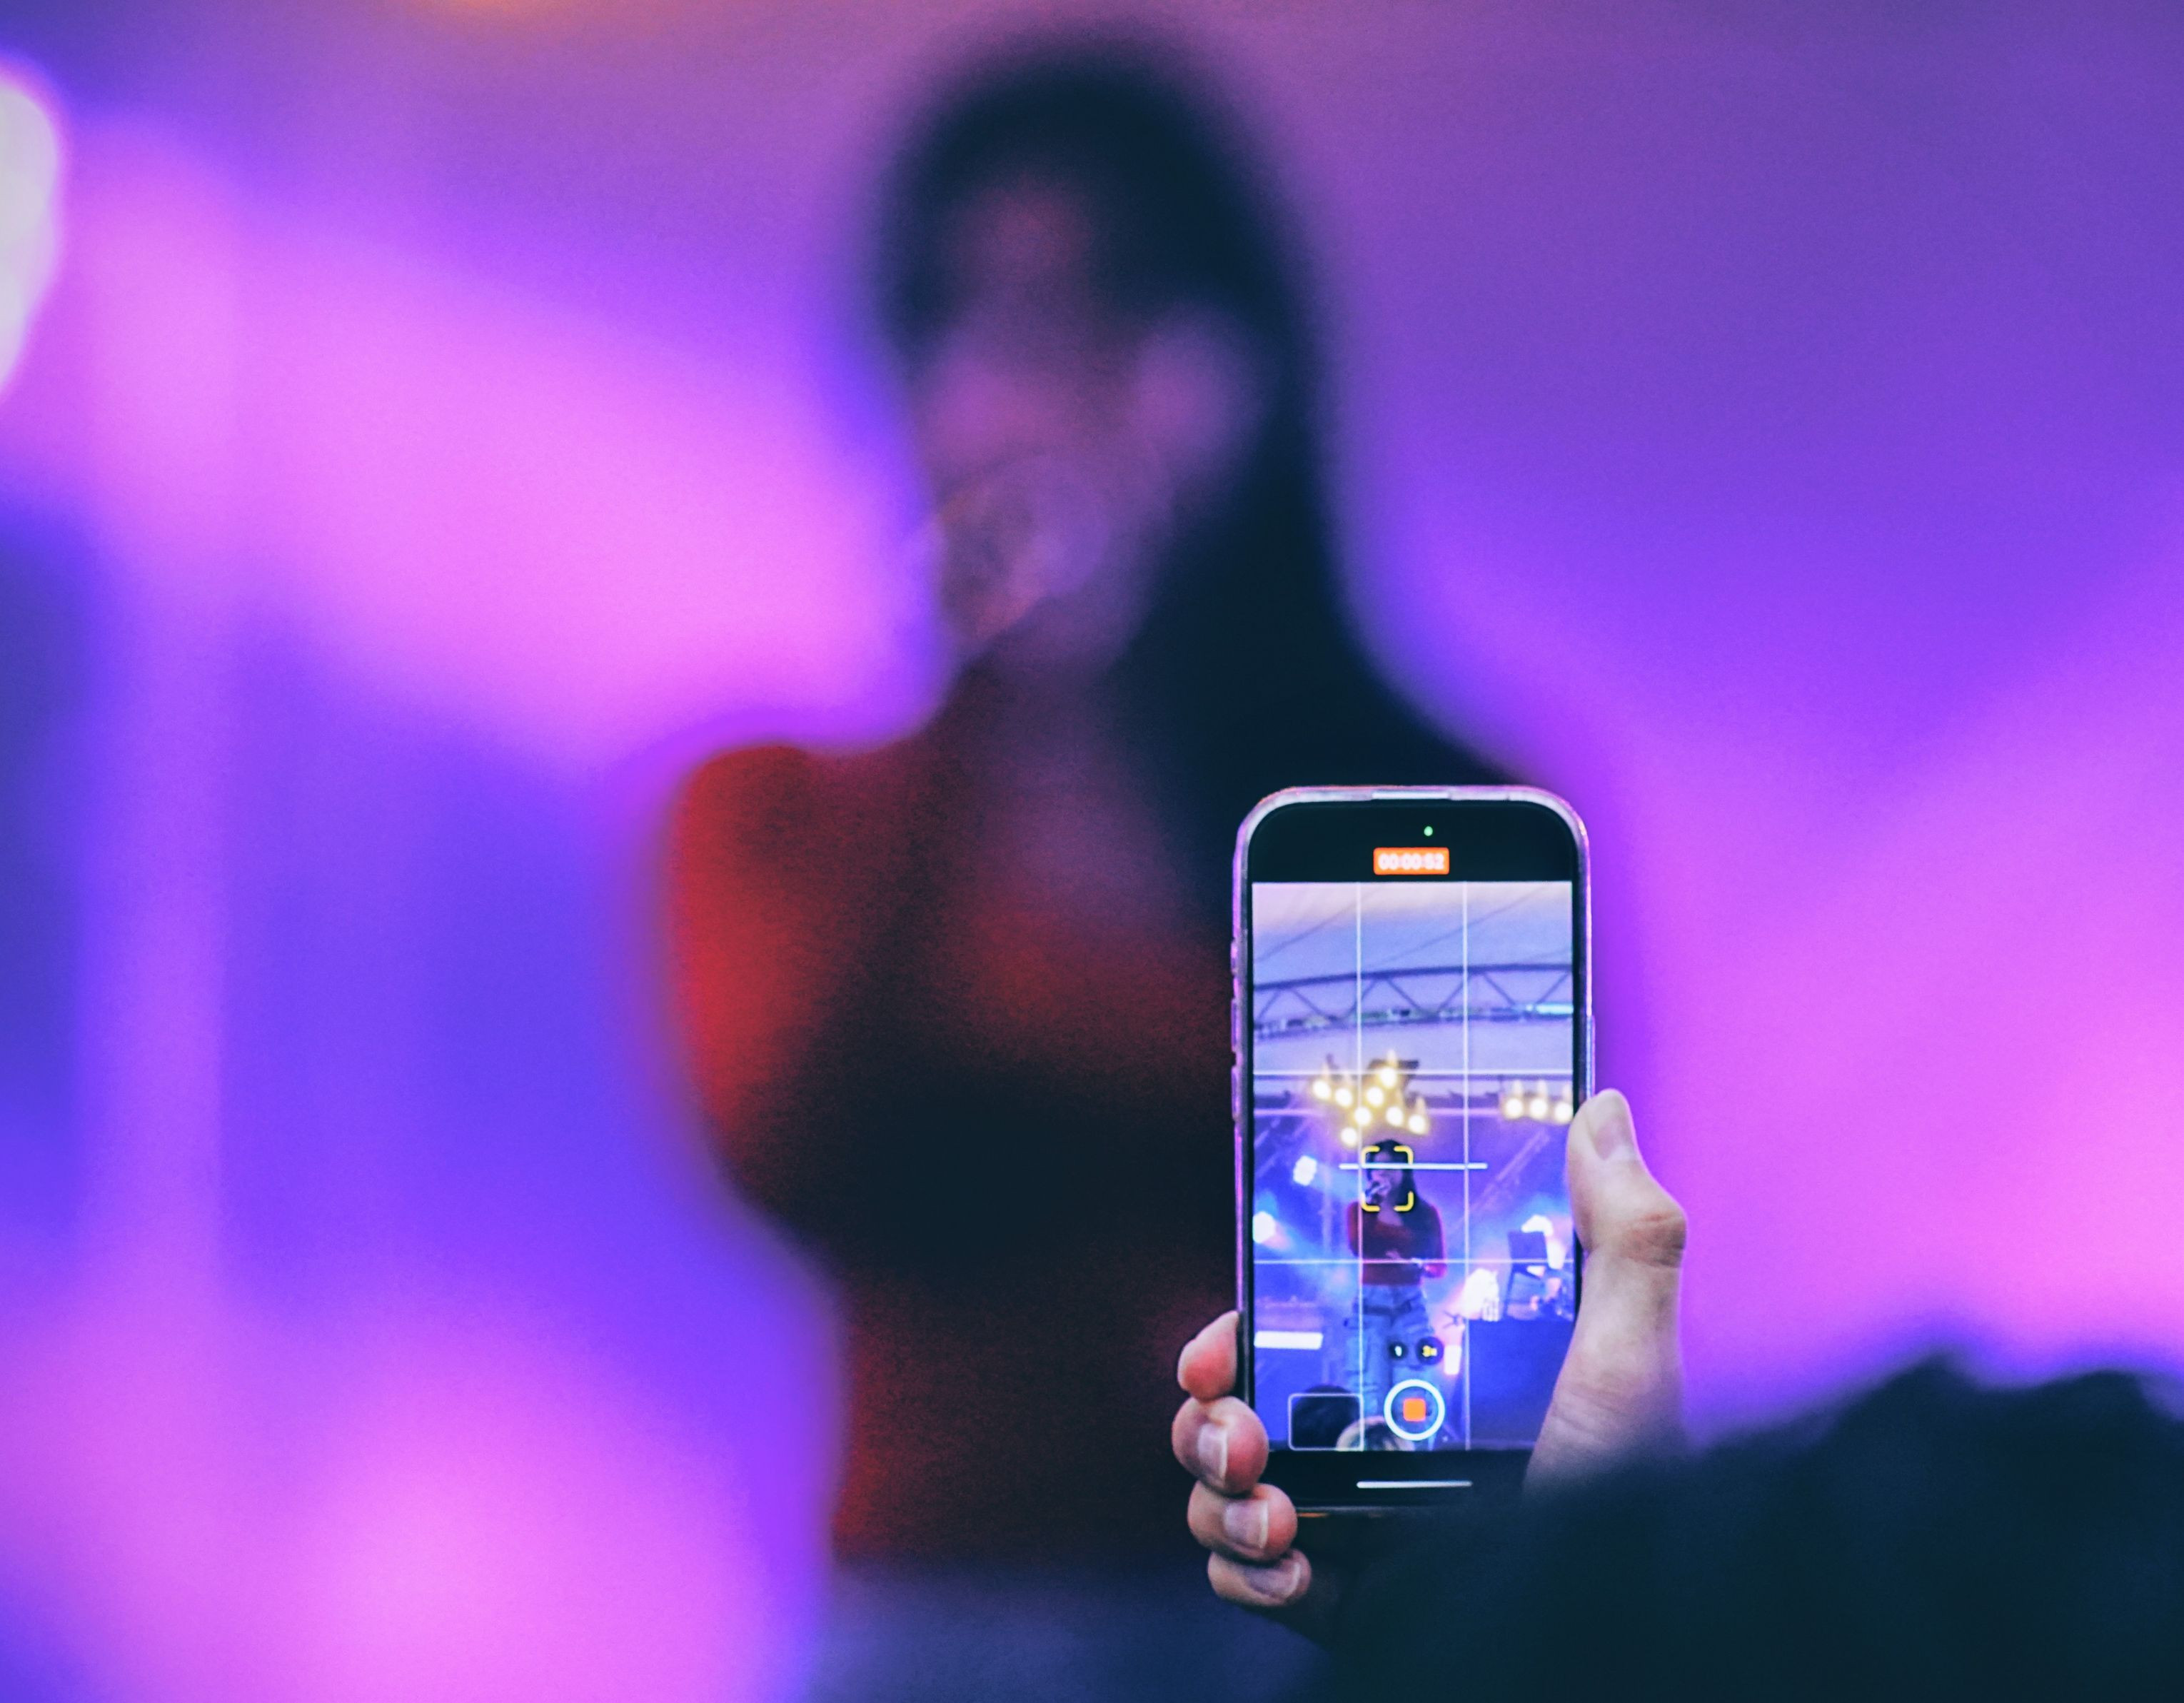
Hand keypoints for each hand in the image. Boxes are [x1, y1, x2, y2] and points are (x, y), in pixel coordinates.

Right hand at [1171, 1089, 1685, 1635]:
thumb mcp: (1629, 1362)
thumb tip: (1602, 1107)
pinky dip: (1243, 1572)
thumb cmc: (1628, 1510)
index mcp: (1424, 1379)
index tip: (1229, 1333)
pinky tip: (1293, 1571)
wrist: (1602, 1647)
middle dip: (1210, 1415)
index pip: (1305, 1328)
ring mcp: (1349, 1524)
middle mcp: (1375, 1446)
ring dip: (1218, 1493)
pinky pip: (1240, 1575)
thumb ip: (1626, 1238)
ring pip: (1222, 1486)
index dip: (1246, 1322)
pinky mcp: (1335, 1597)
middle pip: (1238, 1406)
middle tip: (1240, 1428)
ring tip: (1273, 1515)